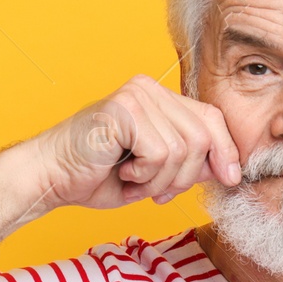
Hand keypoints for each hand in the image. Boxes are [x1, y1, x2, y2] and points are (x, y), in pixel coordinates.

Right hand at [31, 74, 242, 210]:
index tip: (230, 179)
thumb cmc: (97, 175)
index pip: (211, 117)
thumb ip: (189, 163)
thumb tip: (229, 168)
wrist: (52, 178)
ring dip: (160, 180)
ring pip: (182, 149)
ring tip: (134, 181)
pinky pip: (160, 153)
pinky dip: (145, 176)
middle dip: (186, 176)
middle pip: (202, 136)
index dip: (226, 150)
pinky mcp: (124, 110)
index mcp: (159, 98)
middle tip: (157, 192)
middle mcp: (149, 89)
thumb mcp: (156, 172)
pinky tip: (123, 172)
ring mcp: (136, 96)